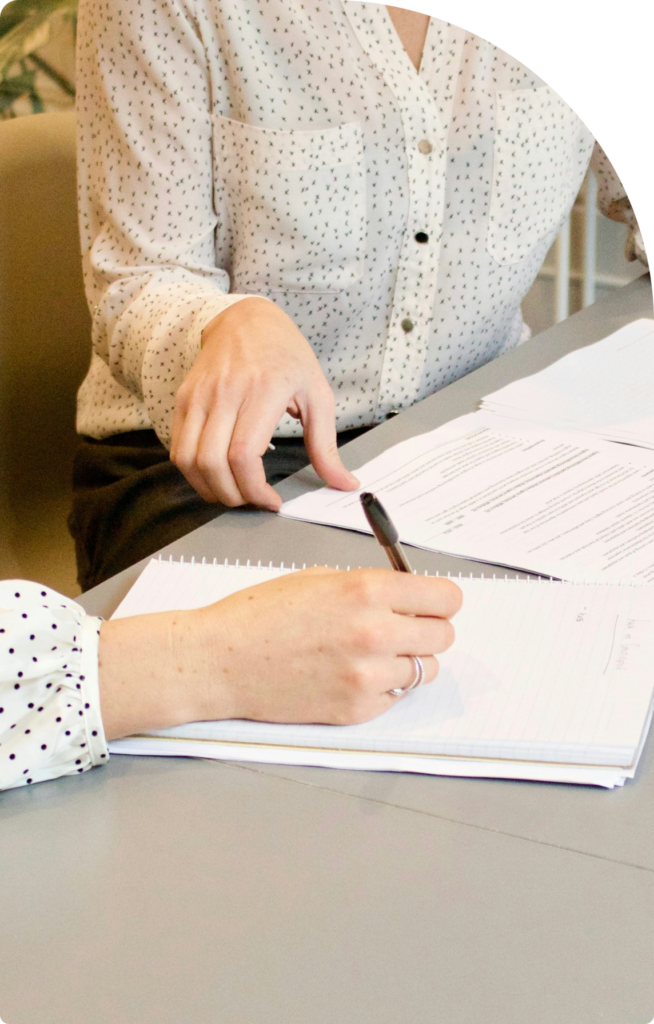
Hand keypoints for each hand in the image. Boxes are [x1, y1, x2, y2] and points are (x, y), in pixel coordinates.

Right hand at [98, 568, 461, 738]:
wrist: (220, 660)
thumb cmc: (260, 615)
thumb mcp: (319, 579)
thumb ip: (370, 586)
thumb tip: (409, 596)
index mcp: (367, 590)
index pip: (446, 598)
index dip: (440, 600)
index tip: (433, 603)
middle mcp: (375, 632)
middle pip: (443, 635)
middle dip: (427, 629)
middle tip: (403, 628)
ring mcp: (367, 676)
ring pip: (424, 670)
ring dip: (407, 661)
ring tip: (372, 654)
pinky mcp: (356, 709)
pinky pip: (396, 697)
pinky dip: (383, 688)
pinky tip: (351, 674)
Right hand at [170, 298, 358, 509]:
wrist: (247, 320)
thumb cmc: (286, 356)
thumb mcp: (317, 394)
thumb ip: (326, 445)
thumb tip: (344, 483)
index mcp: (263, 390)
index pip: (243, 454)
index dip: (254, 489)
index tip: (271, 501)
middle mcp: (225, 392)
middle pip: (212, 463)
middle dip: (232, 496)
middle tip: (252, 501)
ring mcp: (199, 395)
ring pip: (188, 460)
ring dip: (208, 488)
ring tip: (233, 492)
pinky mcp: (183, 398)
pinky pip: (178, 447)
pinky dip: (193, 471)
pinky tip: (216, 475)